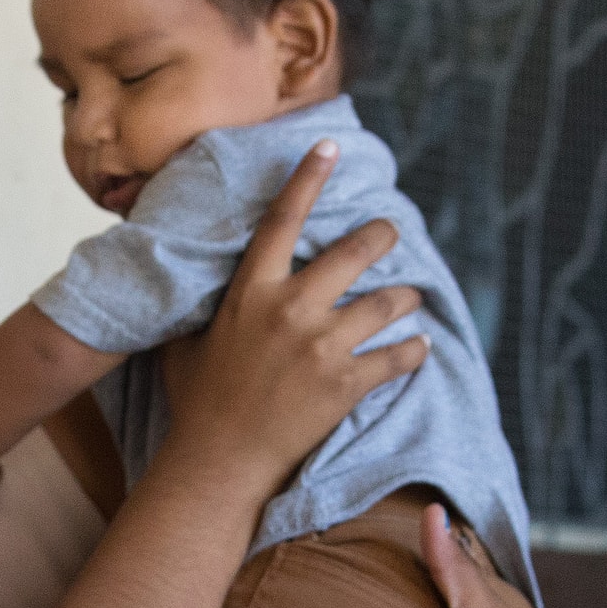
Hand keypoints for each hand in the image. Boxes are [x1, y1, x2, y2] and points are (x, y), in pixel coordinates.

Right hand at [156, 142, 429, 509]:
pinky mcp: (346, 385)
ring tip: (410, 296)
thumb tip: (185, 278)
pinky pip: (400, 357)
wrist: (218, 461)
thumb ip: (202, 304)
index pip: (283, 219)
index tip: (331, 147)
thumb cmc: (197, 400)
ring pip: (389, 302)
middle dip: (383, 236)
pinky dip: (415, 350)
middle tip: (392, 232)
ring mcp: (322, 347)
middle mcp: (290, 310)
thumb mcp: (186, 340)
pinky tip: (421, 346)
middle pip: (355, 251)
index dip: (309, 178)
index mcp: (251, 292)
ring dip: (405, 296)